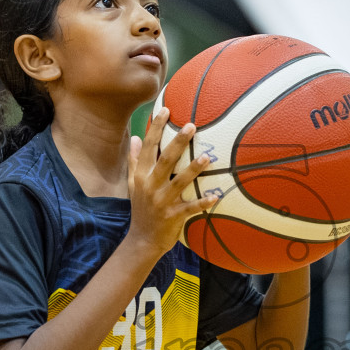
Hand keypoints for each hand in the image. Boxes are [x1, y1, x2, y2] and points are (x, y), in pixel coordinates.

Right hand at [125, 105, 218, 258]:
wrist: (142, 240)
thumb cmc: (141, 209)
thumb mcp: (133, 184)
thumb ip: (134, 161)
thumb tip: (135, 137)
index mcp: (142, 176)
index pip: (148, 148)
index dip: (156, 128)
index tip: (165, 110)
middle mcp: (150, 186)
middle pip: (165, 160)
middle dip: (178, 143)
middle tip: (191, 126)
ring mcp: (162, 202)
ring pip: (179, 182)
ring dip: (194, 170)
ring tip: (207, 156)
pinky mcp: (173, 217)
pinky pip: (190, 208)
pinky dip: (203, 203)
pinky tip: (217, 196)